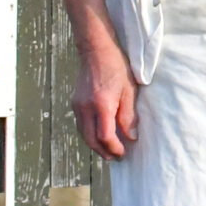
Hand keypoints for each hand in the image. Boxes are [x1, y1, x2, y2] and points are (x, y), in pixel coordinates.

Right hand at [52, 0, 137, 159]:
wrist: (96, 49)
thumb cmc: (116, 66)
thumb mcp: (129, 90)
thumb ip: (128, 115)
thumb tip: (131, 136)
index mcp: (101, 105)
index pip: (105, 137)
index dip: (114, 148)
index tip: (123, 152)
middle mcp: (86, 108)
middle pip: (91, 140)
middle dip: (103, 151)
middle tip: (116, 157)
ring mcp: (77, 105)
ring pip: (83, 134)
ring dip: (95, 144)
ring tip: (108, 150)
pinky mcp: (75, 101)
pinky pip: (80, 124)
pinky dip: (89, 134)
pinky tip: (98, 134)